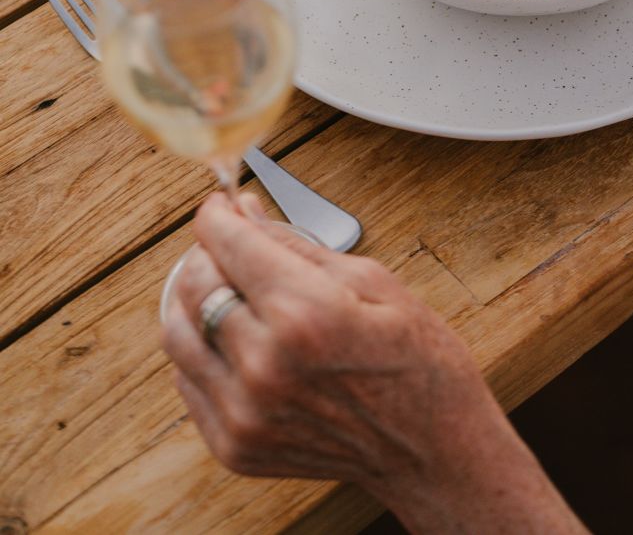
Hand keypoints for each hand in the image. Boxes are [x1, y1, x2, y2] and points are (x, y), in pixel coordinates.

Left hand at [162, 193, 586, 533]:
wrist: (432, 445)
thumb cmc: (414, 357)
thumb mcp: (369, 279)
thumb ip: (295, 244)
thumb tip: (244, 211)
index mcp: (303, 314)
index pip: (227, 243)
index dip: (218, 214)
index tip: (222, 206)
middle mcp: (263, 366)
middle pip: (194, 284)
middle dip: (208, 252)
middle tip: (232, 245)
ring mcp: (245, 413)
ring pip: (178, 334)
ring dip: (195, 301)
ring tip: (229, 289)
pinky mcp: (235, 446)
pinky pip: (189, 382)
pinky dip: (203, 350)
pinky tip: (238, 339)